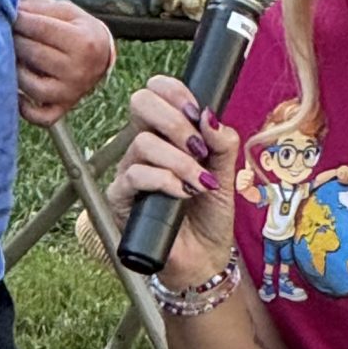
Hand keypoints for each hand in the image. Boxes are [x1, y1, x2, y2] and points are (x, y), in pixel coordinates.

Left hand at [13, 0, 114, 125]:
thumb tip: (10, 12)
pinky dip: (23, 108)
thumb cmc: (78, 30)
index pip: (41, 29)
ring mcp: (70, 94)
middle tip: (5, 32)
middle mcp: (78, 71)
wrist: (100, 56)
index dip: (20, 20)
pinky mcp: (62, 110)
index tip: (10, 14)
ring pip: (31, 86)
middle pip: (34, 54)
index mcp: (83, 43)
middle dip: (15, 40)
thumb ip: (40, 11)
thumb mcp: (68, 13)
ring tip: (10, 56)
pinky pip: (38, 116)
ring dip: (14, 70)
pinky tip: (16, 91)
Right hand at [106, 72, 239, 292]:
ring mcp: (130, 171)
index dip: (173, 91)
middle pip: (140, 103)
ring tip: (199, 183)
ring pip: (143, 142)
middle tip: (198, 147)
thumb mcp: (227, 175)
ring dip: (178, 161)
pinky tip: (182, 194)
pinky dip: (164, 181)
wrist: (204, 257)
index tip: (197, 111)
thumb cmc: (210, 215)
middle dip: (174, 120)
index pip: (157, 93)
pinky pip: (134, 175)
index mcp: (168, 134)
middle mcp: (145, 147)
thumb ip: (222, 143)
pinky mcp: (120, 198)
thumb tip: (210, 115)